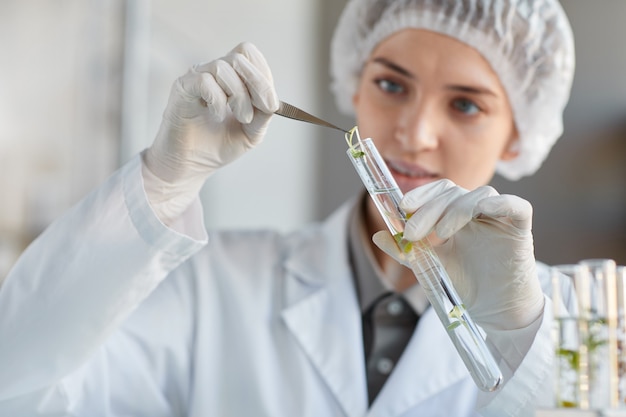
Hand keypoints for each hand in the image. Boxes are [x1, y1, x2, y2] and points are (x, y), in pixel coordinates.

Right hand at [142, 42, 278, 221]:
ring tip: (241, 118)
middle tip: (261, 110)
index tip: (271, 104)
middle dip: (257, 83)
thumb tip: (274, 101)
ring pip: (224, 67)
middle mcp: (213, 73)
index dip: (263, 75)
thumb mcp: (251, 133)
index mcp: (231, 79)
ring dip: (239, 96)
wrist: (191, 167)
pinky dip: (218, 100)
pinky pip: (204, 81)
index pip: (250, 56)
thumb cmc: (216, 147)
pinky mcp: (182, 87)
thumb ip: (264, 115)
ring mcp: (196, 78)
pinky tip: (217, 116)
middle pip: (240, 56)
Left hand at [373, 179, 543, 330]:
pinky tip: (480, 213)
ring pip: (480, 194)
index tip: (403, 207)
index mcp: (457, 216)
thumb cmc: (464, 286)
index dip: (422, 194)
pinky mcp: (520, 229)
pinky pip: (515, 205)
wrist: (494, 313)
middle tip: (412, 232)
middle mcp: (478, 212)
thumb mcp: (428, 266)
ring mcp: (500, 219)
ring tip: (440, 235)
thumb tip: (377, 236)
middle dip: (429, 208)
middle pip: (454, 193)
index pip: (440, 191)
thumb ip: (405, 251)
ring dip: (456, 209)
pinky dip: (499, 204)